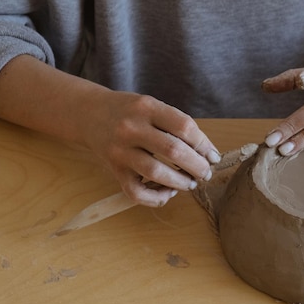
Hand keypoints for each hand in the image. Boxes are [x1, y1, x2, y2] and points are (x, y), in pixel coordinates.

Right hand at [82, 91, 220, 206]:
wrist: (90, 114)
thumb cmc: (130, 112)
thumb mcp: (152, 106)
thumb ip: (177, 125)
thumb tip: (207, 153)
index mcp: (146, 107)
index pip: (184, 127)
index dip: (204, 144)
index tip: (213, 156)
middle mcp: (131, 128)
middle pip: (173, 150)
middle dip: (197, 166)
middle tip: (206, 173)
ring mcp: (120, 150)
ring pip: (156, 172)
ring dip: (181, 182)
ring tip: (191, 183)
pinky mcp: (114, 170)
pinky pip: (136, 192)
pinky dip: (156, 197)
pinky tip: (168, 192)